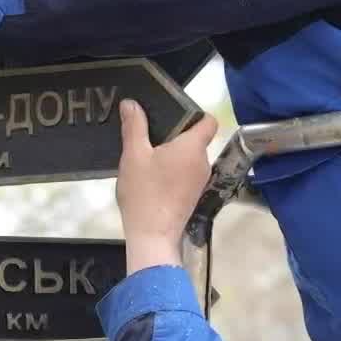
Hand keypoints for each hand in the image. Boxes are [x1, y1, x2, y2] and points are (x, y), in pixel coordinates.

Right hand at [115, 99, 221, 271]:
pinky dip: (173, 172)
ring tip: (148, 159)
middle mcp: (203, 163)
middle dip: (175, 136)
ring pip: (190, 158)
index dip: (195, 114)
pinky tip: (153, 178)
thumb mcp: (134, 155)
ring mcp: (200, 182)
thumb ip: (134, 127)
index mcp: (193, 147)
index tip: (174, 116)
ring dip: (173, 156)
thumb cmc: (144, 193)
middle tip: (149, 138)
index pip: (209, 121)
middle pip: (195, 140)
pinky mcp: (193, 197)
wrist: (152, 236)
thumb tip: (131, 104)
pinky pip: (187, 174)